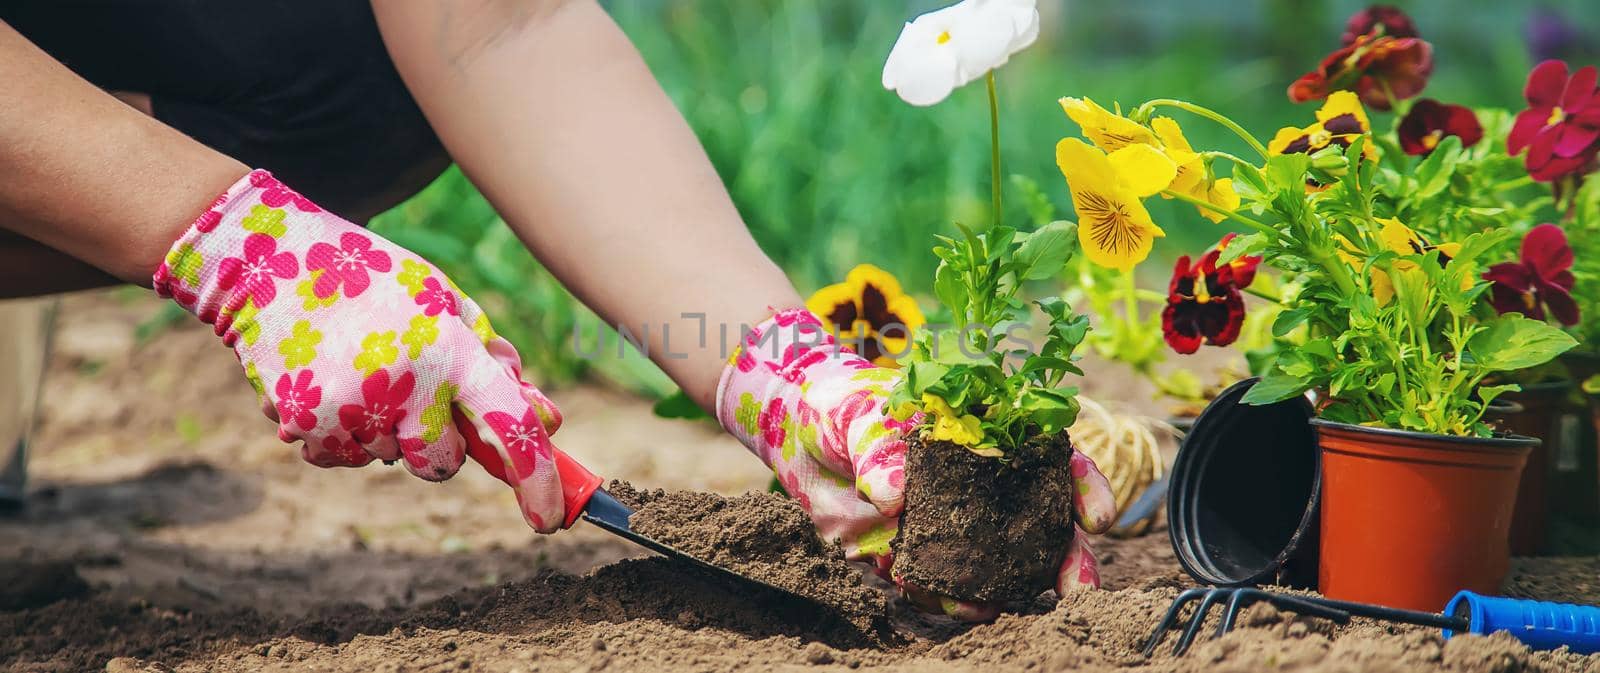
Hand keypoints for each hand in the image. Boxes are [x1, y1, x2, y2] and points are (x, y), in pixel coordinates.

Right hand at [153, 170, 567, 531]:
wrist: (271, 266)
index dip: (538, 477)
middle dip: (439, 443)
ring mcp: (349, 408)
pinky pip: (345, 458)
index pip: (509, 425)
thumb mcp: (447, 305)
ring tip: (360, 370)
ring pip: (390, 460)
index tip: (551, 517)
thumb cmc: (377, 284)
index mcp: (449, 347)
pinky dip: (344, 433)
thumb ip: (496, 366)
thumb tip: (550, 424)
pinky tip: (330, 384)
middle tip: (413, 392)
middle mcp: (402, 383)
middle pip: (443, 464)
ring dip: (386, 430)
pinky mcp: (303, 424)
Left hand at [716, 309, 1117, 619]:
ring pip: (1002, 565)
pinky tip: (963, 607)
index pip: (1051, 459)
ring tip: (1013, 605)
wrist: (796, 436)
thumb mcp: (860, 413)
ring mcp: (952, 527)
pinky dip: (957, 601)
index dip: (1082, 485)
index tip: (1098, 515)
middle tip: (1081, 588)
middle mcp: (981, 487)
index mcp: (986, 437)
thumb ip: (878, 446)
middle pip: (1042, 524)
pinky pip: (945, 587)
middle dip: (1069, 558)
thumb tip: (893, 495)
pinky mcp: (915, 558)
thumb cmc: (843, 405)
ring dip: (1015, 589)